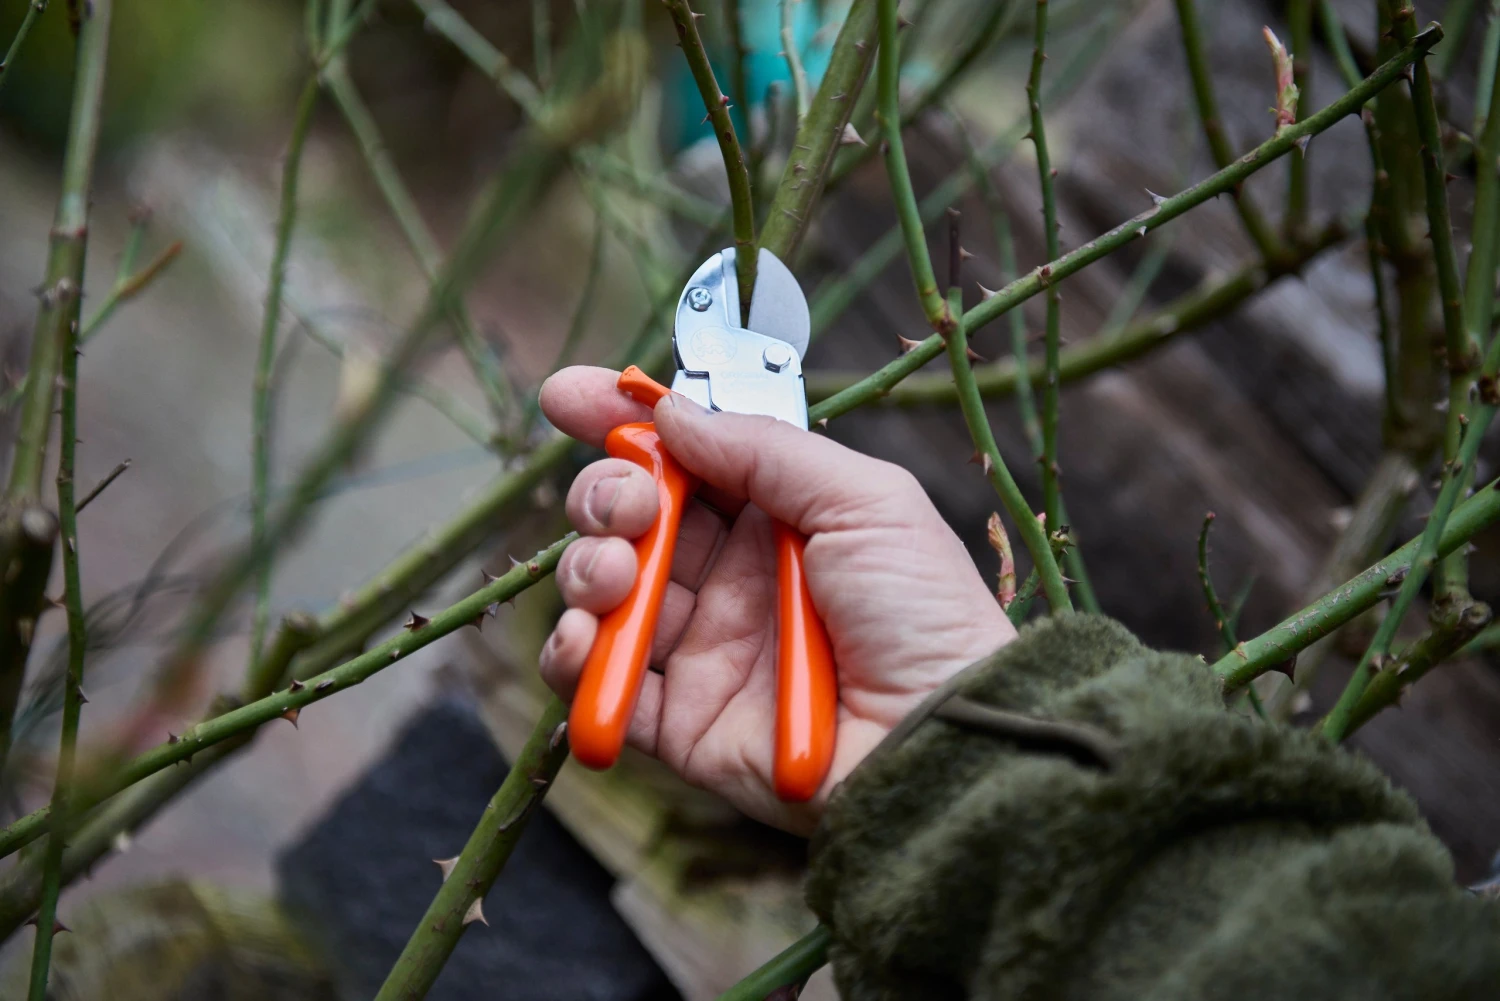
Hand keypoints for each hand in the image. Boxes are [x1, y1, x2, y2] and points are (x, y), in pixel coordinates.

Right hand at [537, 366, 1014, 833]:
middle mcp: (728, 575)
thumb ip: (766, 449)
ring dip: (587, 567)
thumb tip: (673, 411)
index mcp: (774, 516)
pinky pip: (599, 683)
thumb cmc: (924, 614)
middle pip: (628, 515)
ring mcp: (699, 646)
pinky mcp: (677, 720)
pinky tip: (587, 638)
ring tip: (616, 575)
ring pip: (601, 589)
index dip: (621, 421)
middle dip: (605, 495)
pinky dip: (572, 656)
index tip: (569, 397)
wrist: (938, 739)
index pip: (682, 454)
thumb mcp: (867, 501)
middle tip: (630, 507)